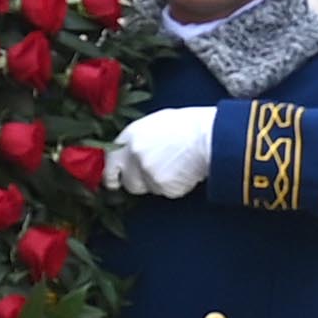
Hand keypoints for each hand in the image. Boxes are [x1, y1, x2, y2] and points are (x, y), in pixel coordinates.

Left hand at [102, 105, 218, 197]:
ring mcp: (148, 172)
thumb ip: (135, 142)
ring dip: (158, 183)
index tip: (114, 181)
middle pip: (129, 183)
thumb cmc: (184, 126)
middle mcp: (134, 156)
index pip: (109, 164)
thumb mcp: (152, 125)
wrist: (207, 135)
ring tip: (175, 165)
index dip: (112, 175)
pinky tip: (184, 170)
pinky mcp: (164, 186)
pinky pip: (166, 192)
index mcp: (129, 137)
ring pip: (149, 189)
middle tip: (156, 171)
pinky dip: (175, 186)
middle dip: (139, 182)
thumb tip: (126, 156)